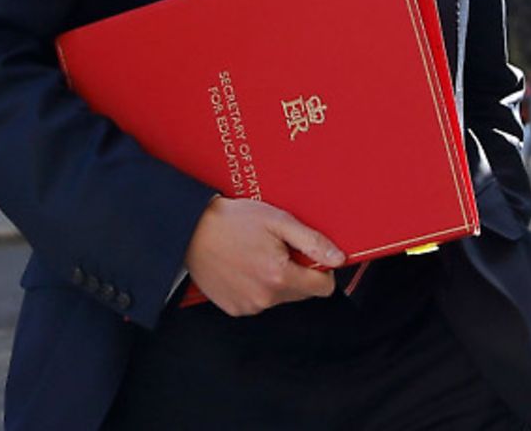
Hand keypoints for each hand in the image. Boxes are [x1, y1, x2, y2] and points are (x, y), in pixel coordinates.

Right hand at [183, 196, 342, 315]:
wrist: (191, 231)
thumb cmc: (233, 221)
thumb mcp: (279, 221)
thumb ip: (312, 242)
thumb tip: (339, 259)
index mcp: (279, 277)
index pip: (323, 288)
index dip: (322, 269)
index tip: (309, 254)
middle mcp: (265, 299)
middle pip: (302, 293)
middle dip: (298, 272)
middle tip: (278, 248)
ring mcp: (248, 306)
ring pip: (281, 297)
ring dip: (277, 280)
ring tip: (257, 255)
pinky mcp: (234, 308)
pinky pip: (259, 301)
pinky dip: (258, 286)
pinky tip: (245, 266)